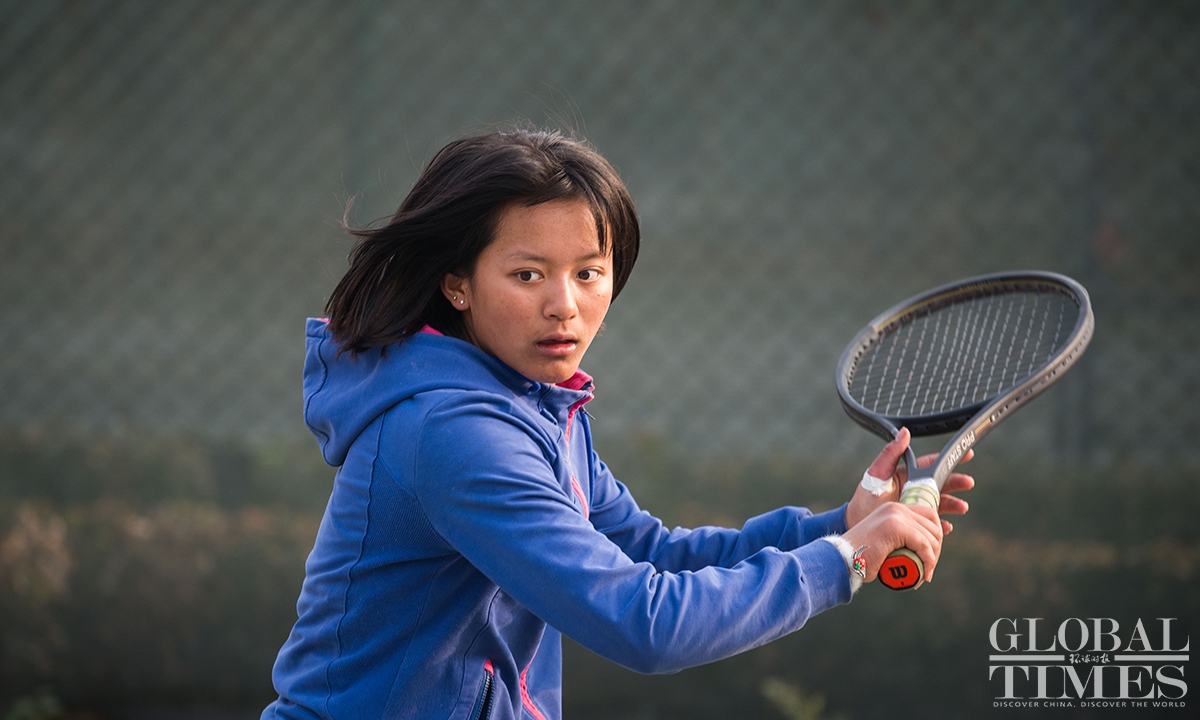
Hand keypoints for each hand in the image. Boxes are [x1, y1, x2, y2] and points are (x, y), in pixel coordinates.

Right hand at [842, 500, 944, 582]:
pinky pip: (924, 545)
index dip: (935, 538)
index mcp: (894, 508)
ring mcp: (895, 515)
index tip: (929, 557)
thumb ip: (899, 539)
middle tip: (927, 569)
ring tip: (923, 574)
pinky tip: (925, 574)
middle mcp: (896, 508)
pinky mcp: (895, 527)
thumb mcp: (885, 542)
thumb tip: (924, 550)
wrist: (841, 559)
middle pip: (934, 527)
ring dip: (932, 560)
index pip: (930, 516)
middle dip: (936, 551)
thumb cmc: (862, 557)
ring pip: (931, 538)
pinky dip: (929, 562)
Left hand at [845, 427, 975, 534]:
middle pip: (941, 484)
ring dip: (953, 504)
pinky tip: (947, 526)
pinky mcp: (916, 524)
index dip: (948, 460)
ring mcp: (916, 507)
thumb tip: (904, 432)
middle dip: (956, 482)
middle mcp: (914, 490)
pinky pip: (933, 523)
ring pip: (941, 504)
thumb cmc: (866, 498)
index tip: (967, 455)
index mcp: (907, 476)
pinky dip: (942, 525)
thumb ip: (890, 453)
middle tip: (968, 482)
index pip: (931, 465)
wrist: (857, 523)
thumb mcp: (877, 473)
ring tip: (962, 507)